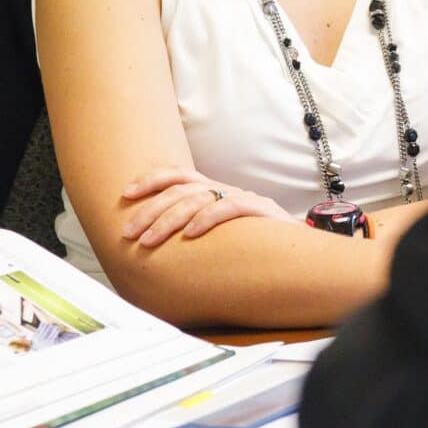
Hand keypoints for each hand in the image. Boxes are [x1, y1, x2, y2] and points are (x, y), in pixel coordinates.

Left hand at [118, 167, 289, 248]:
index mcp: (214, 190)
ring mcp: (243, 198)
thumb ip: (194, 229)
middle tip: (129, 232)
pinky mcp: (261, 211)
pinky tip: (190, 235)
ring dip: (169, 220)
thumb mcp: (219, 233)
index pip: (178, 175)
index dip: (150, 180)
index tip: (125, 194)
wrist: (302, 253)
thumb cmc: (255, 245)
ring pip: (198, 198)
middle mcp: (225, 189)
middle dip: (150, 210)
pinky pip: (230, 208)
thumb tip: (154, 241)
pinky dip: (207, 220)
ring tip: (149, 240)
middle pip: (181, 189)